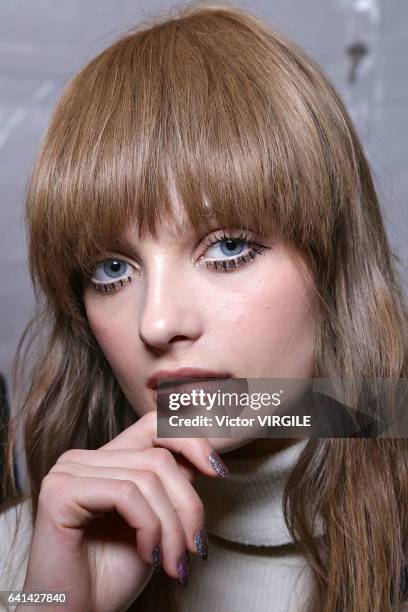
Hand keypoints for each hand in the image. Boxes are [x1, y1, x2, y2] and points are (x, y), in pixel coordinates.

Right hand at [19, 411, 228, 611]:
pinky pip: (126, 494)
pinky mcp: (60, 491)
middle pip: (159, 457)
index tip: (219, 472)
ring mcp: (68, 471)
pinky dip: (149, 527)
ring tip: (174, 563)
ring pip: (148, 477)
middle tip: (196, 549)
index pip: (153, 424)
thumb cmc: (113, 576)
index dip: (191, 440)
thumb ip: (170, 486)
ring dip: (172, 527)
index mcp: (104, 460)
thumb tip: (205, 457)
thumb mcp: (156, 522)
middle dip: (188, 506)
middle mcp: (83, 458)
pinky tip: (148, 555)